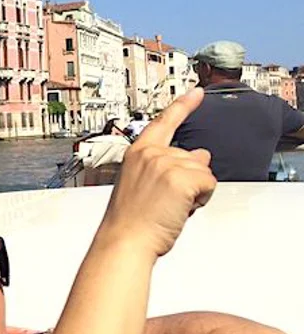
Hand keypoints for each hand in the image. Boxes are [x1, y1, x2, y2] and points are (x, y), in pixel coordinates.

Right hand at [97, 89, 215, 258]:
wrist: (125, 240)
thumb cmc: (130, 220)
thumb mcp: (144, 185)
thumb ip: (168, 167)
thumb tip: (202, 155)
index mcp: (137, 153)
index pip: (164, 123)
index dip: (183, 106)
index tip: (196, 93)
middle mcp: (151, 153)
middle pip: (193, 157)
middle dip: (189, 179)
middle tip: (165, 201)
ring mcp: (166, 163)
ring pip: (203, 172)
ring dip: (194, 192)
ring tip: (169, 207)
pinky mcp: (181, 177)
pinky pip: (209, 184)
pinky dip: (201, 200)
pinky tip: (180, 209)